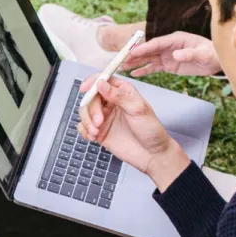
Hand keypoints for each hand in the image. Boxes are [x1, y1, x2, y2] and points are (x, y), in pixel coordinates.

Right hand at [78, 76, 189, 190]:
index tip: (85, 89)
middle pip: (91, 98)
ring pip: (84, 112)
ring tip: (96, 132)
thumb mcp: (138, 109)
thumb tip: (101, 84)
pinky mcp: (100, 131)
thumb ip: (118, 96)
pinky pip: (83, 127)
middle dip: (91, 110)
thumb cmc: (151, 130)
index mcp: (122, 92)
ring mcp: (104, 117)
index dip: (92, 82)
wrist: (152, 155)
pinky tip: (93, 137)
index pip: (103, 81)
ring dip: (86, 121)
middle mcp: (112, 103)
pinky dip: (84, 131)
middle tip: (99, 122)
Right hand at [122, 32, 221, 77]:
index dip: (143, 48)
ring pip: (148, 59)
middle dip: (134, 55)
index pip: (155, 43)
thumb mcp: (203, 54)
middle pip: (148, 50)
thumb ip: (189, 54)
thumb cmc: (211, 54)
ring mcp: (167, 55)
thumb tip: (176, 55)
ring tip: (122, 67)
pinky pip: (153, 67)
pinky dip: (144, 70)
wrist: (216, 61)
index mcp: (175, 39)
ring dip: (135, 63)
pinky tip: (134, 73)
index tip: (131, 52)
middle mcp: (168, 46)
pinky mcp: (168, 65)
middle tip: (121, 61)